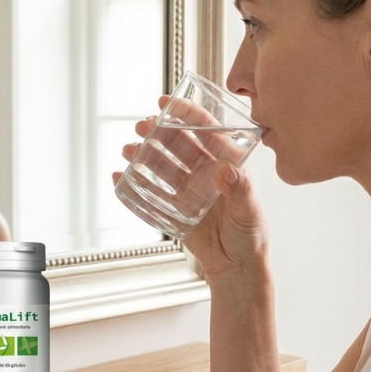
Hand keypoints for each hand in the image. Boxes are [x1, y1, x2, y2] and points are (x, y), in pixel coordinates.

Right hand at [113, 95, 268, 278]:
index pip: (206, 130)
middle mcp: (204, 171)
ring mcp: (187, 188)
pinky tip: (120, 176)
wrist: (236, 268)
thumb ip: (240, 191)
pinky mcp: (173, 208)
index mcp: (226, 163)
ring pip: (162, 164)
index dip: (186, 114)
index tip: (166, 103)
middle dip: (158, 131)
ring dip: (143, 154)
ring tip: (127, 149)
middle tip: (141, 125)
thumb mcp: (249, 213)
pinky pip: (151, 192)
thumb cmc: (251, 237)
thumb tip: (227, 170)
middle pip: (178, 144)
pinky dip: (134, 183)